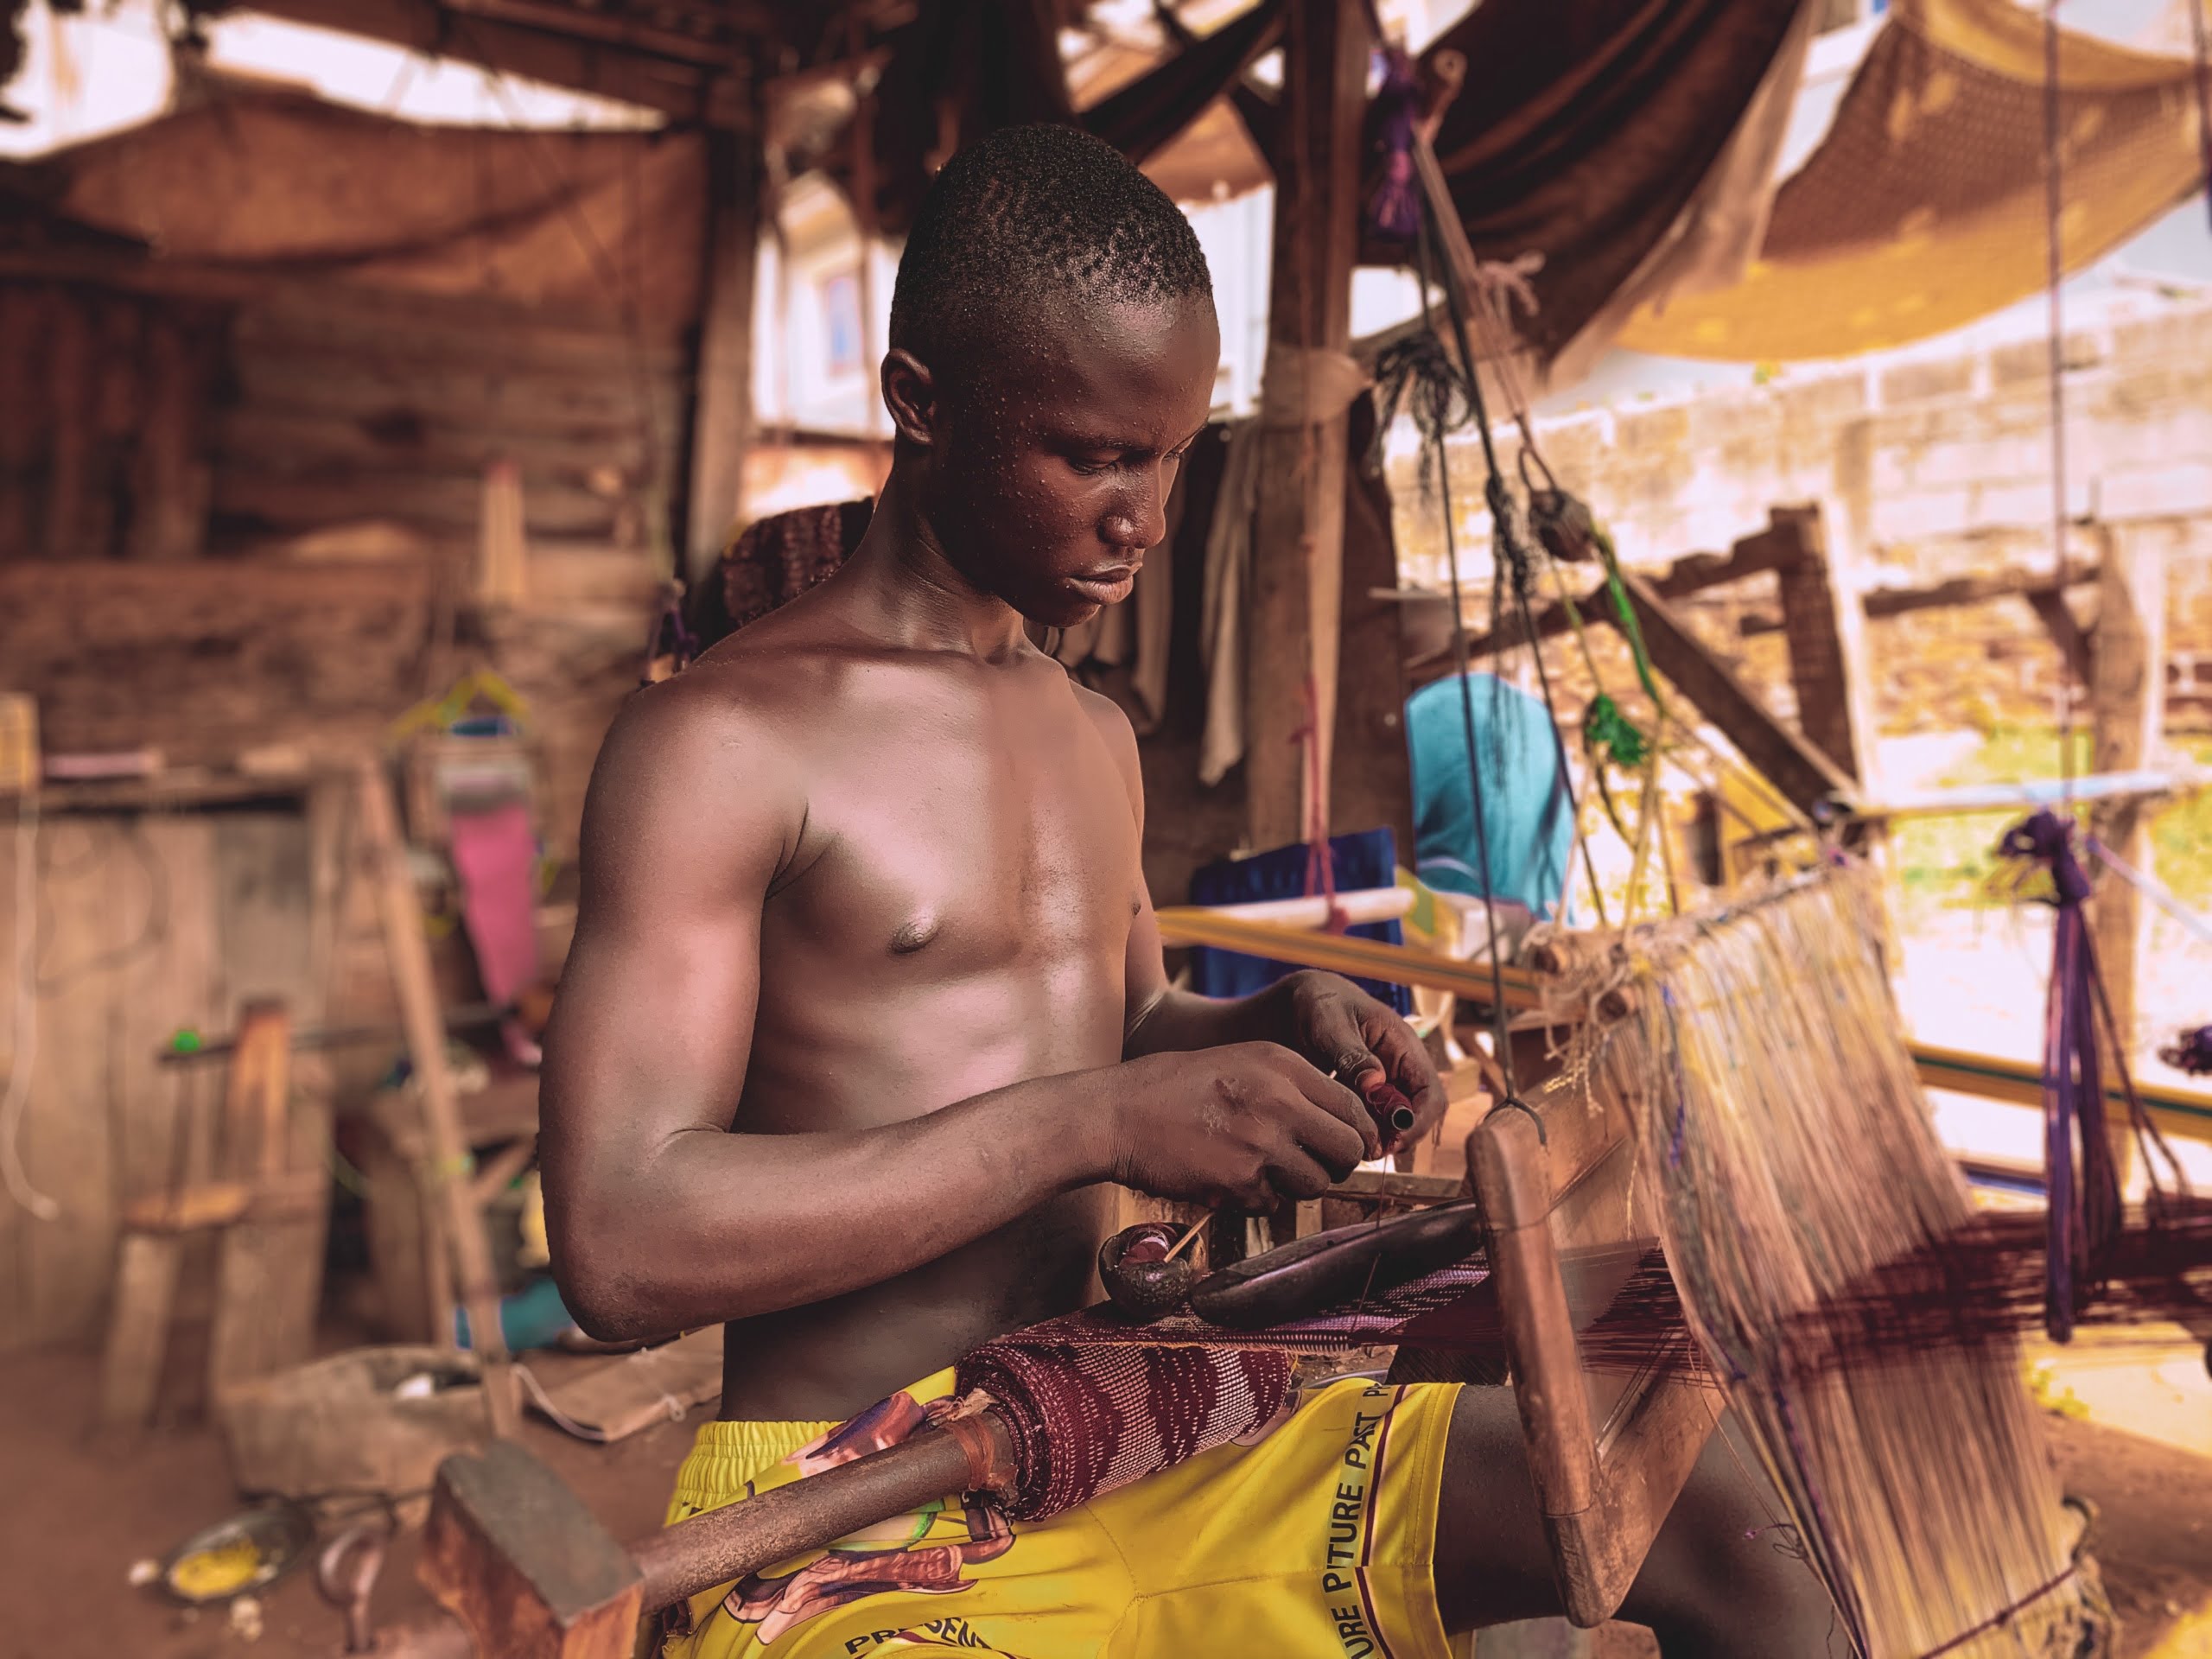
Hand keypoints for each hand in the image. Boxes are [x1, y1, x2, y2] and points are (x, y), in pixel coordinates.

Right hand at [1091, 1043, 1381, 1210]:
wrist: (1118, 1114)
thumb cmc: (1175, 1087)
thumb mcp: (1241, 1061)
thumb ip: (1293, 1086)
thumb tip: (1343, 1122)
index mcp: (1283, 1065)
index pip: (1354, 1108)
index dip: (1358, 1133)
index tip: (1349, 1145)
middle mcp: (1279, 1101)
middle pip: (1348, 1150)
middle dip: (1337, 1164)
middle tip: (1316, 1165)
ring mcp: (1260, 1144)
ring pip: (1316, 1183)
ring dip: (1297, 1184)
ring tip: (1263, 1169)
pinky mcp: (1239, 1182)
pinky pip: (1274, 1203)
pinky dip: (1259, 1198)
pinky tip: (1230, 1176)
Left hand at [1271, 971, 1447, 1154]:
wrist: (1299, 1003)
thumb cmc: (1319, 1003)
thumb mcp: (1330, 1023)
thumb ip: (1351, 1053)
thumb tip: (1374, 1083)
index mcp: (1404, 1046)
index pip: (1431, 1094)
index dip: (1418, 1123)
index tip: (1392, 1140)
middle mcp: (1401, 1069)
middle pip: (1417, 1116)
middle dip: (1396, 1137)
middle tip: (1365, 1150)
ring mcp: (1384, 1084)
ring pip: (1394, 1124)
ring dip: (1378, 1138)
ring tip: (1350, 1144)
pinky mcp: (1365, 1095)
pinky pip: (1372, 1122)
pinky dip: (1361, 1132)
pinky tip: (1339, 1135)